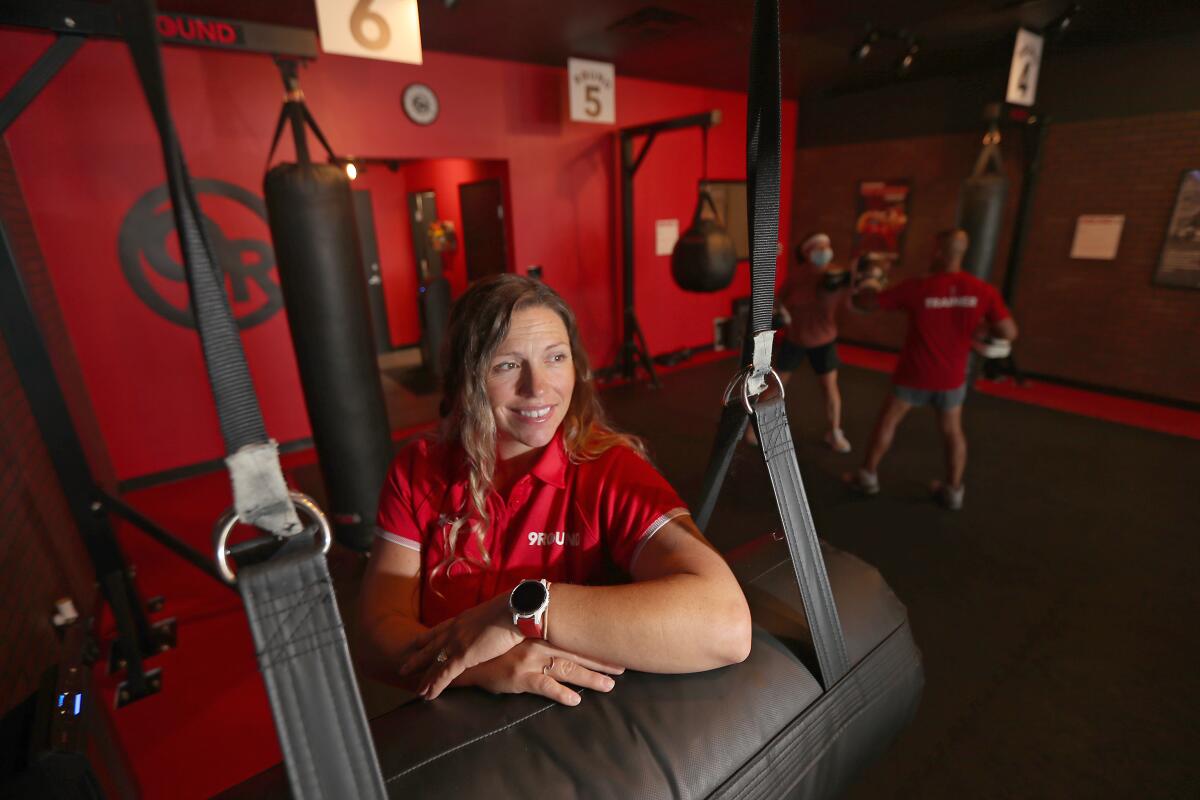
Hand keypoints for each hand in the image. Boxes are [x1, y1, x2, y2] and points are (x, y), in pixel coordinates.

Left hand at [399, 594, 522, 699]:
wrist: (517, 609)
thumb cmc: (514, 611)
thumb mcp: (494, 615)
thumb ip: (487, 624)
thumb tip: (493, 629)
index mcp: (463, 619)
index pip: (439, 629)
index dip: (427, 638)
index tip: (416, 643)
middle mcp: (456, 629)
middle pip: (431, 647)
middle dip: (417, 659)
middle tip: (403, 669)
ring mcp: (457, 641)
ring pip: (434, 663)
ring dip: (424, 679)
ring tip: (415, 690)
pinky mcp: (463, 655)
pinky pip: (443, 674)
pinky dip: (434, 686)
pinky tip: (427, 695)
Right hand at [466, 641, 624, 705]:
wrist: (470, 656)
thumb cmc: (497, 646)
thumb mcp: (520, 637)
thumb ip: (540, 637)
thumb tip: (563, 636)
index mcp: (541, 632)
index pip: (575, 637)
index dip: (596, 643)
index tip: (616, 644)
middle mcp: (540, 644)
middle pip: (577, 653)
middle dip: (601, 661)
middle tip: (623, 666)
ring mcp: (531, 660)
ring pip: (567, 670)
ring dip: (590, 678)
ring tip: (609, 685)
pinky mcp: (520, 677)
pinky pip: (545, 687)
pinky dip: (561, 694)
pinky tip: (575, 701)